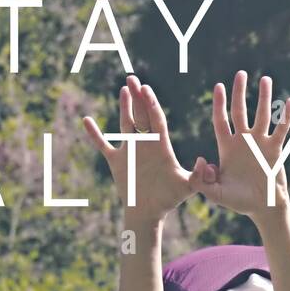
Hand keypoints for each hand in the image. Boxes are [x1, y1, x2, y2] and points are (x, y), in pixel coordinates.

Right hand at [82, 74, 191, 226]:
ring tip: (124, 89)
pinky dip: (95, 134)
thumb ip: (197, 175)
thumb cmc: (169, 200)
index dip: (151, 104)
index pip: (156, 119)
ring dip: (124, 107)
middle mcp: (145, 144)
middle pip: (142, 115)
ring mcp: (130, 150)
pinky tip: (87, 120)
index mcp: (161, 146)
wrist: (148, 212)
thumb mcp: (187, 187)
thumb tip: (203, 160)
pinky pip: (103, 145)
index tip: (146, 89)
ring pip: (126, 124)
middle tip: (133, 77)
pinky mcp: (117, 161)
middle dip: (138, 97)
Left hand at [189, 70, 289, 222]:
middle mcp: (243, 141)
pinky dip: (286, 116)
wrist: (263, 207)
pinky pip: (281, 129)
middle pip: (240, 111)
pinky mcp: (275, 149)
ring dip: (264, 98)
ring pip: (262, 115)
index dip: (219, 104)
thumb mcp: (215, 193)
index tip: (219, 86)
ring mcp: (260, 143)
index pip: (221, 120)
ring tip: (266, 79)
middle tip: (241, 74)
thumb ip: (203, 181)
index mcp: (227, 147)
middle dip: (240, 93)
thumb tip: (202, 160)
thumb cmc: (239, 201)